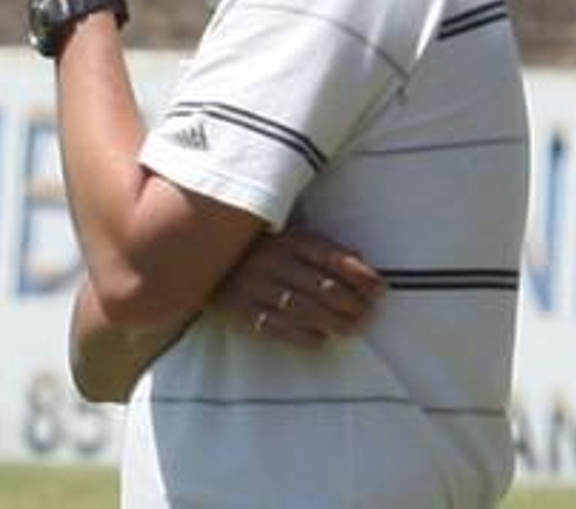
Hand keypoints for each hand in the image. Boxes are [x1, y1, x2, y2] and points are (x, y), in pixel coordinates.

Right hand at [211, 227, 385, 347]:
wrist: (194, 255)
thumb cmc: (252, 246)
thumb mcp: (284, 235)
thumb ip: (319, 246)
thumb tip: (359, 258)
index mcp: (284, 238)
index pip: (330, 257)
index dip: (359, 274)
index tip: (381, 288)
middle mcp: (270, 260)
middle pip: (320, 285)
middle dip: (351, 302)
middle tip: (369, 314)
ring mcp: (252, 285)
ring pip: (301, 307)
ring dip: (332, 320)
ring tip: (353, 329)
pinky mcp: (237, 308)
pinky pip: (273, 326)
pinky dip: (300, 335)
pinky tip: (320, 340)